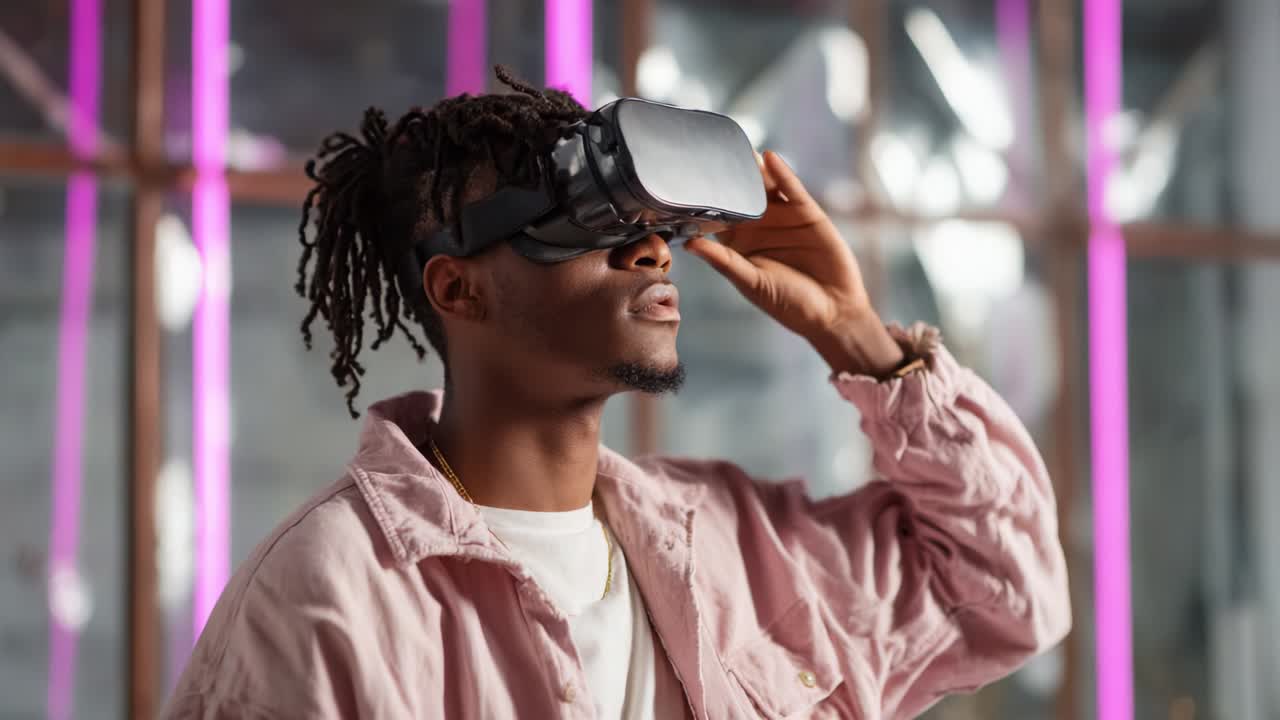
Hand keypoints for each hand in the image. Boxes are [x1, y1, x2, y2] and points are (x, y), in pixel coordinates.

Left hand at [683, 151, 903, 375]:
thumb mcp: (750, 282)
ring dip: (753, 169)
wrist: (832, 311)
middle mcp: (759, 228)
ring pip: (765, 187)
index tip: (686, 180)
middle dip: (727, 175)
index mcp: (740, 245)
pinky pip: (792, 189)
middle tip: (709, 151)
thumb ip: (723, 260)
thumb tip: (689, 244)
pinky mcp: (807, 214)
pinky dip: (782, 173)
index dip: (704, 200)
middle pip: (740, 194)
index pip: (717, 216)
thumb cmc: (788, 304)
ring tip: (737, 148)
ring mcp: (783, 218)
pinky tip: (769, 158)